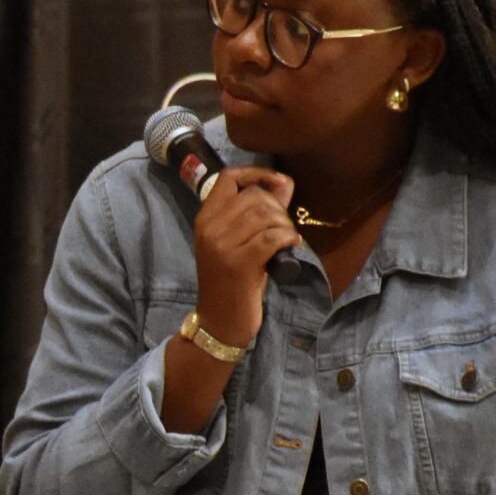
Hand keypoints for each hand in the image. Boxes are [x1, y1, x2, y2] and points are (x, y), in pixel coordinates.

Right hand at [190, 166, 301, 348]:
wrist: (220, 321)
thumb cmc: (233, 281)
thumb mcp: (239, 242)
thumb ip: (258, 211)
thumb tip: (284, 182)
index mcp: (205, 219)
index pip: (229, 178)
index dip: (257, 173)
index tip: (276, 183)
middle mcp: (210, 228)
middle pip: (253, 195)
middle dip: (277, 207)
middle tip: (283, 227)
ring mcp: (222, 246)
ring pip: (264, 215)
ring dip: (284, 225)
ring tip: (286, 240)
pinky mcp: (239, 264)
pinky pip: (272, 237)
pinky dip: (288, 239)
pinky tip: (290, 247)